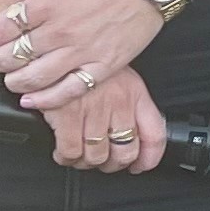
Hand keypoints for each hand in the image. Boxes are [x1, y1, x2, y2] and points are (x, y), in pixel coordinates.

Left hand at [0, 0, 165, 108]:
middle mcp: (61, 30)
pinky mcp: (102, 67)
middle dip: (0, 61)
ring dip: (17, 82)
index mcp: (47, 4)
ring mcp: (82, 51)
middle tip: (2, 60)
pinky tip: (33, 100)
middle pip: (14, 56)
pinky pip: (69, 90)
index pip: (2, 29)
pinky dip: (47, 99)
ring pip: (35, 77)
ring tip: (14, 79)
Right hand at [45, 59, 168, 174]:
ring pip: (97, 156)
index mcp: (134, 92)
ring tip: (79, 156)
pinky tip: (63, 152)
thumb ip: (125, 100)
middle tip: (101, 161)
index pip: (154, 134)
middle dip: (112, 164)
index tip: (139, 166)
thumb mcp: (114, 73)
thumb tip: (130, 132)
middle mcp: (118, 103)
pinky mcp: (67, 115)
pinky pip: (71, 152)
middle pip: (125, 152)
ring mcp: (93, 110)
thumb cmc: (82, 59)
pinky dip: (66, 158)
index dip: (149, 158)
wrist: (55, 44)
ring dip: (86, 163)